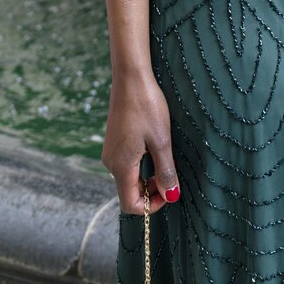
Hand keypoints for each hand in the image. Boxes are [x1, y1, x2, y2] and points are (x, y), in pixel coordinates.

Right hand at [102, 71, 180, 213]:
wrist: (130, 78)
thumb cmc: (147, 107)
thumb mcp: (161, 141)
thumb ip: (165, 171)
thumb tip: (171, 196)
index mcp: (121, 166)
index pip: (130, 204)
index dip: (151, 205)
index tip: (170, 191)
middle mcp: (111, 162)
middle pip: (129, 192)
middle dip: (151, 191)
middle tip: (171, 175)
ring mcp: (111, 151)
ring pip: (129, 178)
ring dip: (147, 177)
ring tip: (165, 158)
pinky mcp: (114, 142)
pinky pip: (127, 164)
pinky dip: (141, 165)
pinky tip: (154, 148)